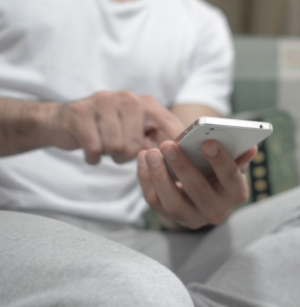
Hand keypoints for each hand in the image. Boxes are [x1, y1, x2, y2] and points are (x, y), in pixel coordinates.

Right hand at [47, 91, 183, 163]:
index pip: (168, 123)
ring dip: (110, 156)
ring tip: (105, 146)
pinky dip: (93, 157)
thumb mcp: (137, 132)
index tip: (179, 159)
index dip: (175, 142)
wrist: (63, 122)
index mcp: (145, 102)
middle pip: (137, 145)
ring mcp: (102, 101)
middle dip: (127, 156)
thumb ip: (158, 141)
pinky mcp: (79, 112)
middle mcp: (127, 98)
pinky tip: (91, 150)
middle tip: (118, 150)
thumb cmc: (108, 132)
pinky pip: (94, 148)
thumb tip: (178, 158)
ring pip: (115, 147)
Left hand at [137, 140, 257, 229]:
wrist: (206, 198)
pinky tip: (143, 159)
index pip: (231, 178)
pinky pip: (155, 202)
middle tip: (168, 144)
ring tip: (151, 152)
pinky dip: (146, 179)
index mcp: (236, 195)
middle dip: (182, 167)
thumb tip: (251, 147)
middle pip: (198, 191)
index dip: (221, 161)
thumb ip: (239, 156)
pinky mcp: (172, 218)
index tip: (208, 142)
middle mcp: (217, 211)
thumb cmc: (220, 174)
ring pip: (173, 202)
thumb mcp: (232, 165)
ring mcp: (193, 218)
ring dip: (159, 176)